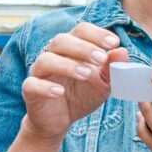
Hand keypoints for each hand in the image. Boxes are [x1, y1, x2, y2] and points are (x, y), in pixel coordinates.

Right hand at [20, 22, 126, 143]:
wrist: (60, 121)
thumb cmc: (81, 95)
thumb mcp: (102, 84)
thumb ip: (112, 68)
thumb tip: (122, 51)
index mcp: (71, 48)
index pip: (80, 31)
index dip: (96, 34)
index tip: (114, 42)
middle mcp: (53, 55)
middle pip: (61, 40)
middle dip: (83, 47)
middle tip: (102, 58)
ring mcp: (39, 72)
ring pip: (46, 59)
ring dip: (68, 65)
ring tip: (86, 74)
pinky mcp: (29, 90)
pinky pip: (32, 84)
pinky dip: (46, 87)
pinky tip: (60, 92)